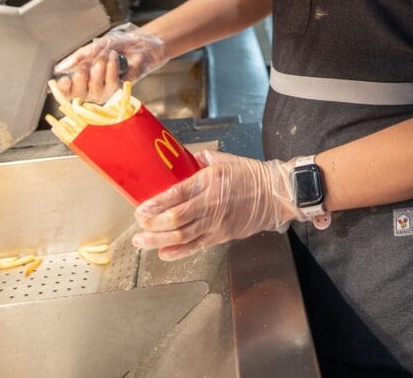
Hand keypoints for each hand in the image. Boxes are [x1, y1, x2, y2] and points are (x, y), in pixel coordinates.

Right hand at [53, 23, 167, 102]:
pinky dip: (112, 66)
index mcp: (81, 80)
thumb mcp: (93, 48)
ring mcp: (106, 92)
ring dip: (100, 65)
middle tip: (87, 63)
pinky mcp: (120, 89)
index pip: (67, 92)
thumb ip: (77, 58)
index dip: (64, 89)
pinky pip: (111, 82)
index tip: (64, 79)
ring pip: (95, 86)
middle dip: (81, 75)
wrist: (137, 43)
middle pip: (79, 92)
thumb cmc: (115, 46)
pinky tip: (115, 56)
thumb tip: (59, 69)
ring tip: (107, 54)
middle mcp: (92, 90)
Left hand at [132, 150, 304, 260]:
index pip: (176, 194)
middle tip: (138, 226)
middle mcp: (210, 203)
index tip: (140, 209)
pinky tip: (163, 253)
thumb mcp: (226, 160)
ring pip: (182, 236)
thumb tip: (184, 159)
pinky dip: (178, 252)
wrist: (274, 194)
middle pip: (175, 218)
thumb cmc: (251, 175)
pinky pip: (196, 246)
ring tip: (142, 242)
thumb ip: (202, 160)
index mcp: (209, 180)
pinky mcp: (221, 235)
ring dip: (158, 241)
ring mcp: (215, 222)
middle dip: (152, 224)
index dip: (155, 204)